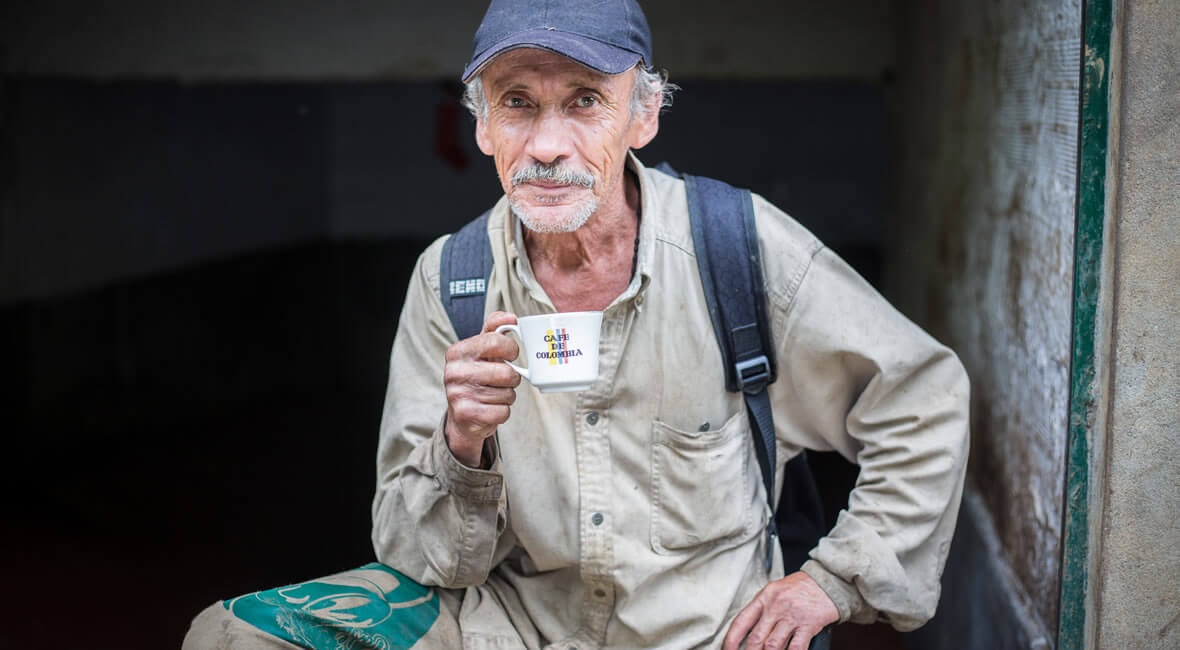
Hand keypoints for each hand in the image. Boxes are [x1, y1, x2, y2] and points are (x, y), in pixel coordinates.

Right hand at [443, 311, 521, 466]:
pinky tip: (490, 408)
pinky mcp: (467, 416)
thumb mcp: (482, 349)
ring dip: (507, 395)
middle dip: (512, 378)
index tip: (511, 354)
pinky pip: (503, 412)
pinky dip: (502, 411)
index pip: (496, 341)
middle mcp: (454, 372)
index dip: (511, 349)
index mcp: (457, 352)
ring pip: (507, 394)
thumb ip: (495, 328)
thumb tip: (512, 317)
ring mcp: (458, 395)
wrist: (463, 414)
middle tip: (502, 379)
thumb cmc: (477, 376)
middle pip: (506, 372)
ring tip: (493, 394)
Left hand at [723, 571, 838, 649]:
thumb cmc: (801, 587)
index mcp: (764, 597)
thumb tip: (750, 632)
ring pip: (772, 645)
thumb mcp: (777, 591)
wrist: (828, 580)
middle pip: (755, 638)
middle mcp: (775, 606)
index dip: (731, 640)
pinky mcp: (808, 624)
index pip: (741, 621)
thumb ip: (764, 609)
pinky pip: (795, 647)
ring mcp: (792, 616)